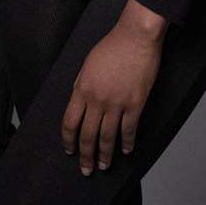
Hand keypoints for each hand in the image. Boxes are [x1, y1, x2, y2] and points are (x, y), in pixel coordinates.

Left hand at [61, 0, 165, 174]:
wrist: (136, 37)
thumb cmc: (111, 46)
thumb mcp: (87, 64)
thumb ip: (81, 84)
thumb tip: (78, 100)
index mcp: (82, 89)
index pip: (70, 123)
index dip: (69, 140)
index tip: (70, 151)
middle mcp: (97, 100)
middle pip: (87, 135)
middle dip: (85, 155)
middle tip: (86, 169)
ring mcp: (117, 103)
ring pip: (107, 136)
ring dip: (105, 155)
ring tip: (104, 166)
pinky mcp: (135, 103)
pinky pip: (129, 129)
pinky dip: (126, 142)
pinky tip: (125, 150)